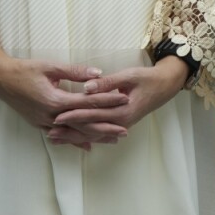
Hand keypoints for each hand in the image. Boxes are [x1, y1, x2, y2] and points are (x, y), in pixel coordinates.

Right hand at [0, 28, 130, 150]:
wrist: (0, 78)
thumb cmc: (24, 70)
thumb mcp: (50, 66)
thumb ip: (75, 71)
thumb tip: (98, 73)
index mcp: (55, 100)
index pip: (88, 102)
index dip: (107, 101)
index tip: (124, 99)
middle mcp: (51, 116)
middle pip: (84, 124)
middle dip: (105, 127)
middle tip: (125, 130)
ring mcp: (44, 122)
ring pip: (74, 133)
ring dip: (94, 136)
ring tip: (113, 140)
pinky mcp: (39, 123)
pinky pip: (62, 135)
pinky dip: (76, 140)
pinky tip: (88, 146)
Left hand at [49, 57, 188, 139]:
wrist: (165, 86)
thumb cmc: (147, 78)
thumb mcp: (129, 75)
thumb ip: (107, 82)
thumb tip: (87, 87)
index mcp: (122, 111)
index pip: (92, 115)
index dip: (73, 116)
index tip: (56, 117)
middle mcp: (121, 122)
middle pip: (90, 129)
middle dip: (69, 131)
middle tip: (49, 133)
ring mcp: (121, 125)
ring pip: (93, 134)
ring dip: (74, 136)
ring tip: (55, 139)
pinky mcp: (120, 123)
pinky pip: (100, 132)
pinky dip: (85, 136)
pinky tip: (74, 139)